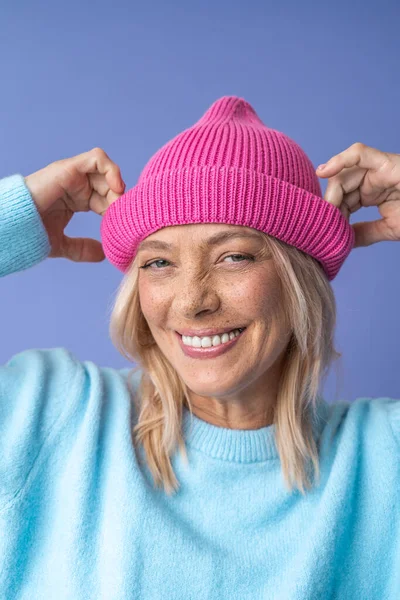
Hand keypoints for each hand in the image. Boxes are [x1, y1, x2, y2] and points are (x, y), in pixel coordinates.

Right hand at [25, 147, 124, 262]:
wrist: (15, 227)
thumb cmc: (31, 233)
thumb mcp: (61, 244)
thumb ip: (82, 249)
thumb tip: (103, 255)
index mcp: (77, 199)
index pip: (107, 198)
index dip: (117, 209)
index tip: (121, 224)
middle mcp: (76, 184)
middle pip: (109, 184)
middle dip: (119, 199)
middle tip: (122, 215)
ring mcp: (72, 175)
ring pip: (105, 170)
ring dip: (116, 184)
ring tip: (119, 202)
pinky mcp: (68, 168)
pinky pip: (97, 158)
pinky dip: (111, 169)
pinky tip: (116, 188)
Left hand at [316, 142, 399, 247]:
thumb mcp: (390, 229)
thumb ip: (366, 233)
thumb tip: (343, 240)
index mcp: (371, 193)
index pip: (342, 199)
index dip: (331, 213)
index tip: (325, 229)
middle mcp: (372, 178)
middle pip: (339, 185)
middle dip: (329, 202)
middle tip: (326, 221)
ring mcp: (379, 168)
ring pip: (344, 173)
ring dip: (333, 192)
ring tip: (330, 209)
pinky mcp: (387, 162)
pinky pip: (359, 154)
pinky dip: (340, 159)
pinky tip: (324, 171)